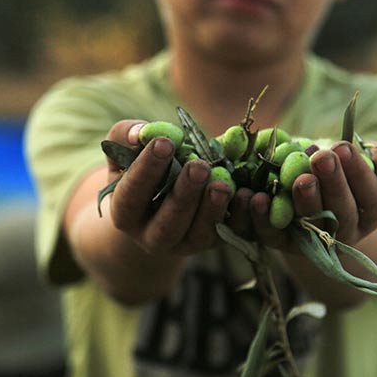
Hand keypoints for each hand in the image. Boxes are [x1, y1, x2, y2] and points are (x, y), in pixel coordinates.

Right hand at [104, 120, 233, 255]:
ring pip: (199, 235)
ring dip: (212, 209)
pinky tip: (250, 195)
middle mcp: (152, 236)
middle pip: (168, 223)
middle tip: (199, 167)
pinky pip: (230, 234)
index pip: (132, 194)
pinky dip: (241, 217)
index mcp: (126, 213)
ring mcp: (185, 244)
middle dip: (184, 195)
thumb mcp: (127, 150)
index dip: (147, 170)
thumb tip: (142, 132)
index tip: (164, 143)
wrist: (162, 200)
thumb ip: (127, 136)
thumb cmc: (142, 167)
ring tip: (222, 183)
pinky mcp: (214, 242)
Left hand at [247, 141, 376, 249]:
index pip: (369, 198)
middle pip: (340, 213)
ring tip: (299, 178)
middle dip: (332, 184)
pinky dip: (261, 218)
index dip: (359, 174)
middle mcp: (342, 233)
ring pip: (309, 226)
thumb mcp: (369, 162)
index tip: (345, 148)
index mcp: (367, 214)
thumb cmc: (344, 171)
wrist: (314, 191)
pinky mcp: (281, 243)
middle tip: (322, 157)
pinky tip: (255, 196)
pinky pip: (271, 235)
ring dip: (303, 202)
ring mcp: (311, 241)